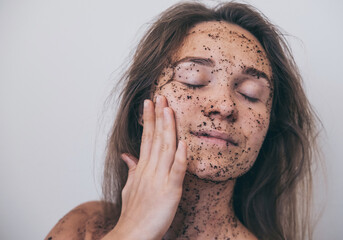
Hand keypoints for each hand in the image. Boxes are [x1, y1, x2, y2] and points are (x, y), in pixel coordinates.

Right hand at [108, 95, 186, 239]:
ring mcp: (159, 180)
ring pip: (165, 149)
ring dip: (167, 128)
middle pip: (154, 138)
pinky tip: (184, 142)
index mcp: (142, 168)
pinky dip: (180, 157)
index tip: (149, 103)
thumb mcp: (130, 188)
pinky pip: (176, 172)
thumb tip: (127, 155)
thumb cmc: (132, 213)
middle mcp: (149, 170)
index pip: (146, 138)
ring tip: (169, 109)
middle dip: (158, 116)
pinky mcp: (169, 192)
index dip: (149, 120)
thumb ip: (131, 169)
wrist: (131, 235)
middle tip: (160, 96)